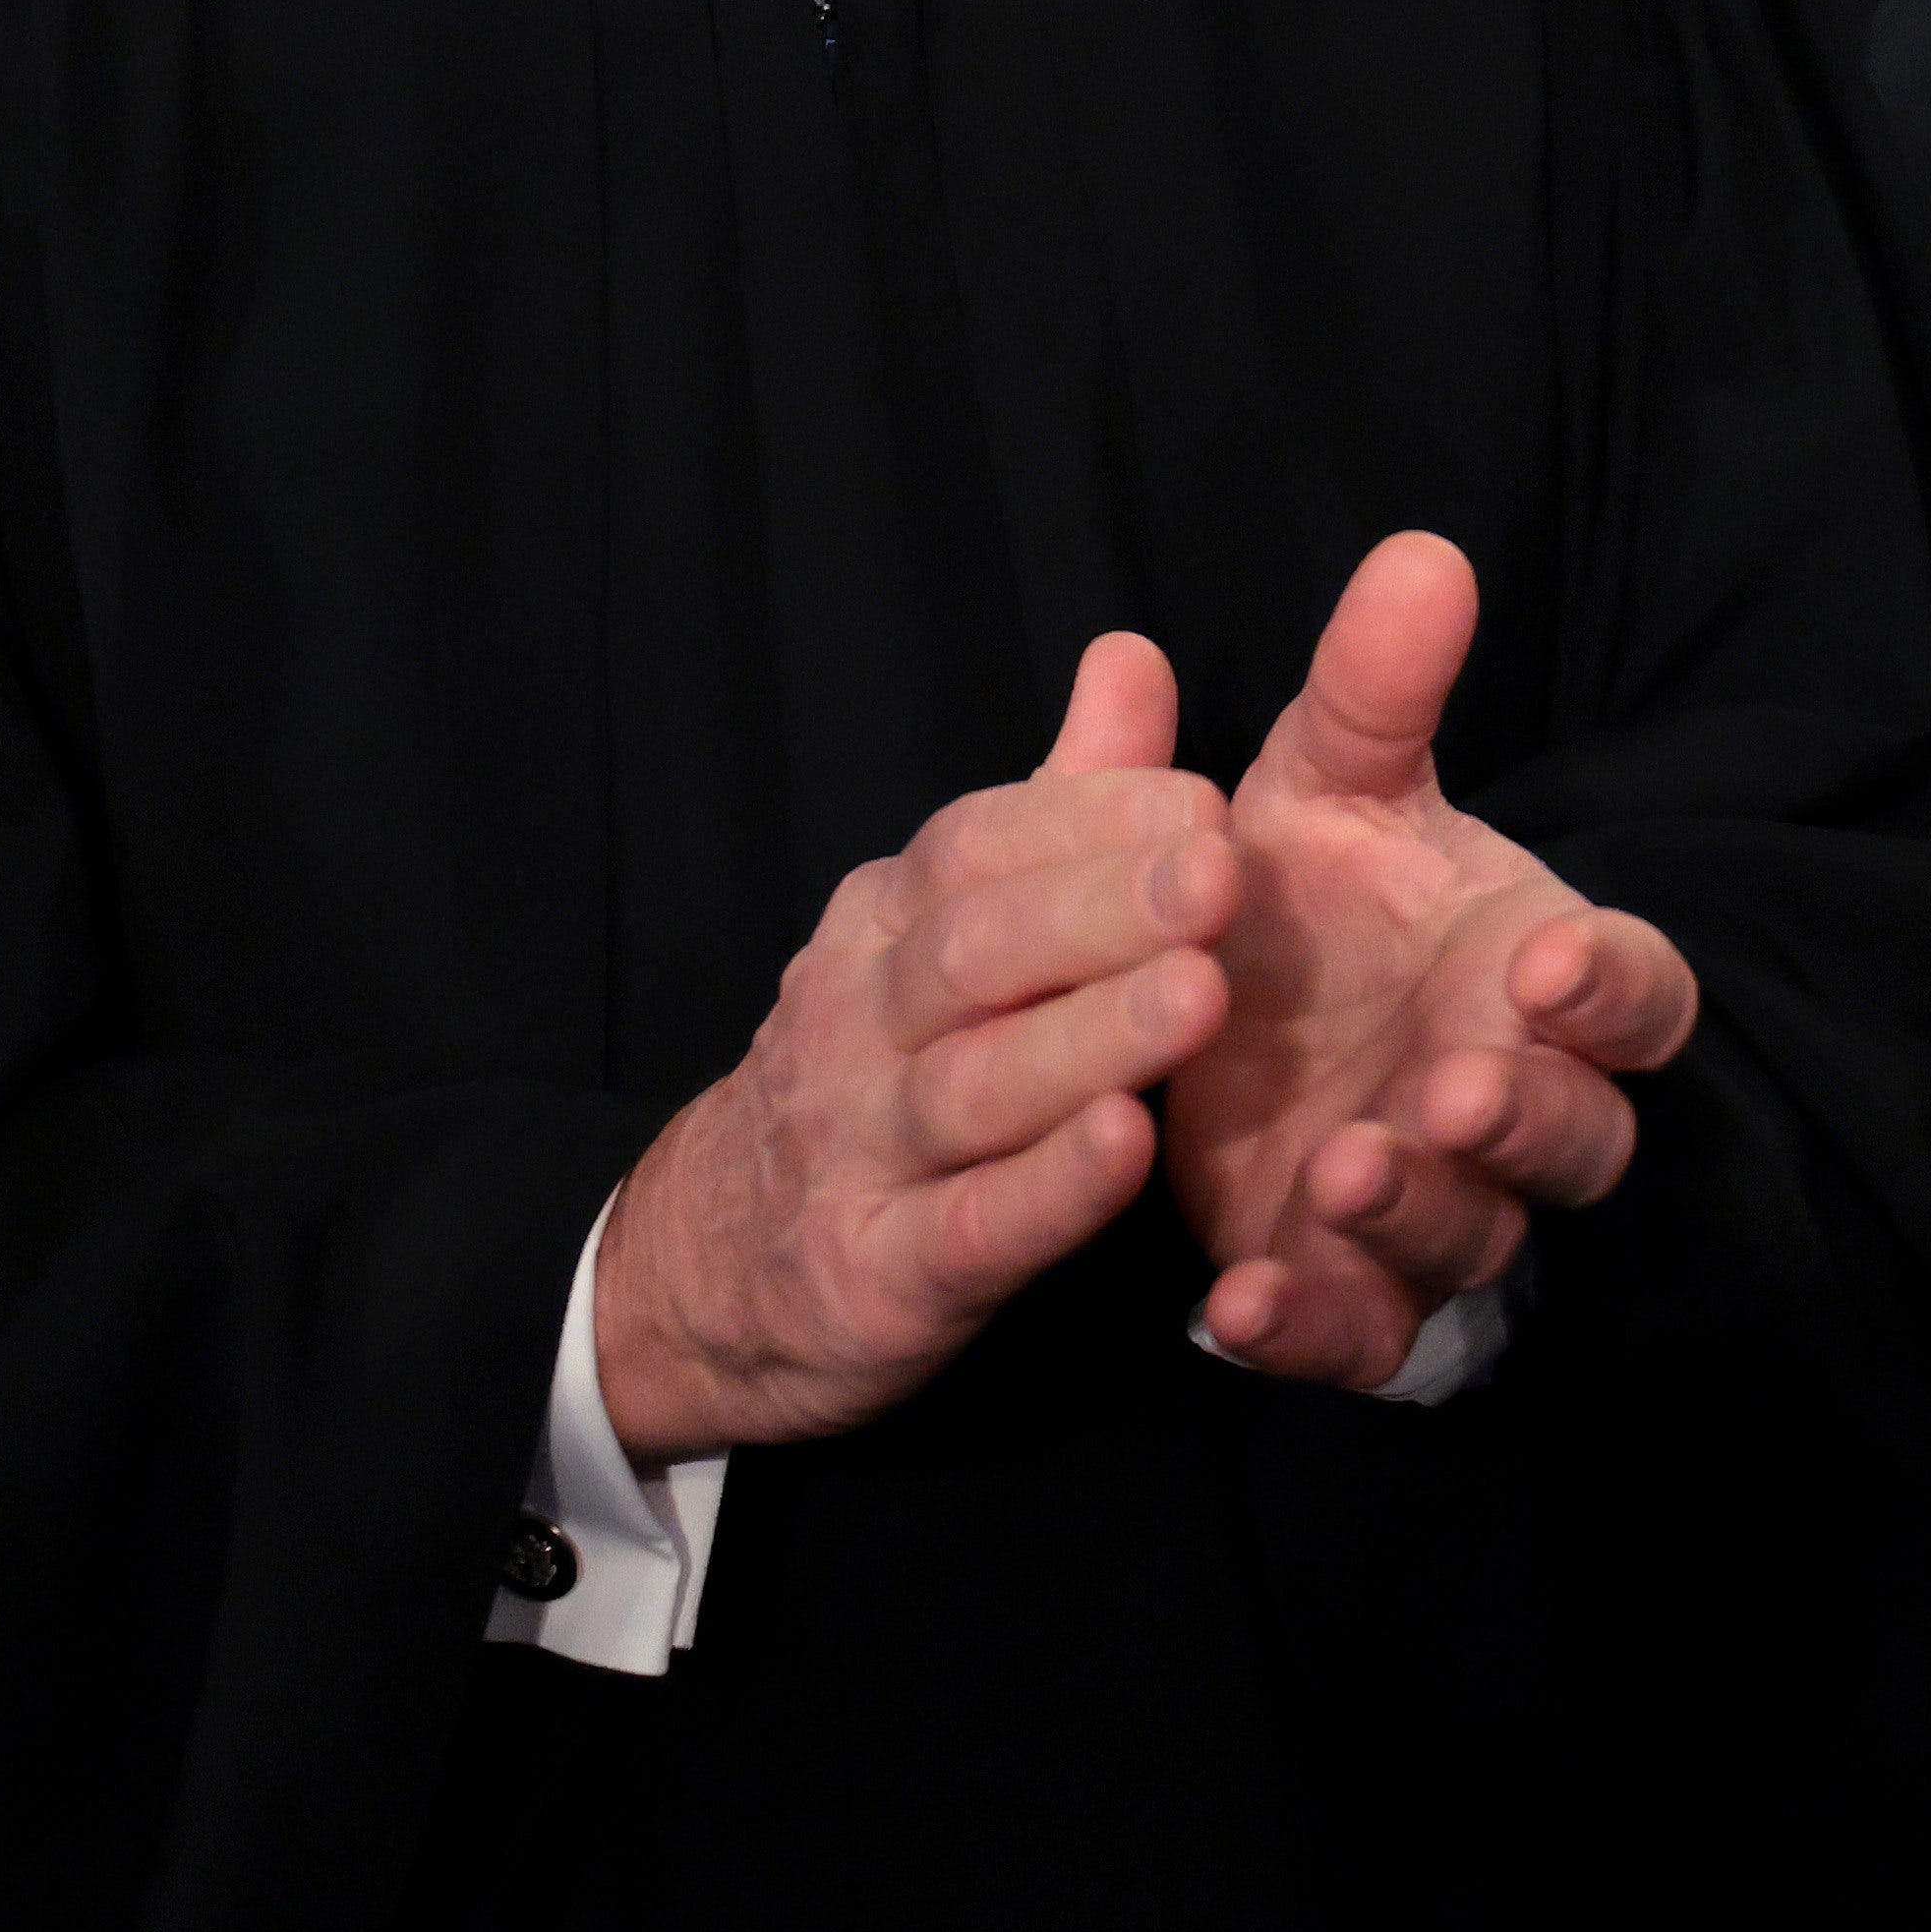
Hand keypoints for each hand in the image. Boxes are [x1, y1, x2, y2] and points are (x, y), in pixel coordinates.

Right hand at [588, 638, 1227, 1464]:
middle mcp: (861, 1023)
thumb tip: (1132, 656)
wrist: (710, 1272)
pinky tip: (1127, 1150)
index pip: (976, 849)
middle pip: (974, 950)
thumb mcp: (945, 931)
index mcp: (886, 926)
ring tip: (1201, 996)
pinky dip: (1047, 1190)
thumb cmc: (879, 1076)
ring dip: (1090, 1037)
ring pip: (975, 1086)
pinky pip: (971, 1228)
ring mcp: (861, 1151)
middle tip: (1220, 874)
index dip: (1088, 821)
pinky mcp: (879, 1275)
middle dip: (1101, 907)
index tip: (1205, 801)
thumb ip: (1055, 805)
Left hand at [1168, 531, 1677, 1388]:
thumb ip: (1373, 690)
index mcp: (1542, 982)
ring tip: (1341, 1168)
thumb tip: (1420, 553)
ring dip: (1418, 1213)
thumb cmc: (1309, 900)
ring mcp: (1441, 1211)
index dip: (1610, 991)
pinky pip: (1362, 1339)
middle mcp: (1516, 1105)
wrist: (1203, 1029)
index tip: (1541, 961)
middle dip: (1530, 1120)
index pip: (1640, 997)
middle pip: (1585, 1141)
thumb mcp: (1325, 786)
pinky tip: (1242, 1303)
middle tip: (1458, 1088)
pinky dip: (1313, 1326)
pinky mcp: (1351, 1296)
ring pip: (1477, 1240)